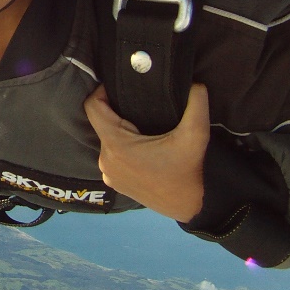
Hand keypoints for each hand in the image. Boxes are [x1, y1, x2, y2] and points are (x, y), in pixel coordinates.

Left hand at [83, 83, 209, 222]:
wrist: (190, 206)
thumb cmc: (189, 170)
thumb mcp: (196, 134)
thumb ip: (196, 103)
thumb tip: (195, 83)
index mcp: (117, 146)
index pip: (93, 107)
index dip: (102, 92)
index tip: (120, 87)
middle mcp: (106, 160)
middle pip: (101, 123)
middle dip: (117, 111)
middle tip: (141, 105)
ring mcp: (107, 174)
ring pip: (107, 139)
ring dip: (121, 130)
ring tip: (143, 125)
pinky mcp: (113, 183)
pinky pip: (111, 155)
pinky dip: (122, 147)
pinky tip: (142, 146)